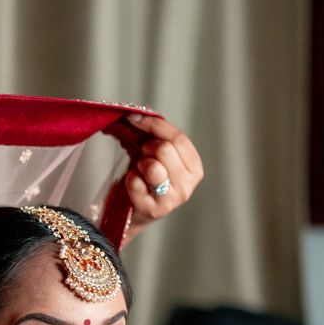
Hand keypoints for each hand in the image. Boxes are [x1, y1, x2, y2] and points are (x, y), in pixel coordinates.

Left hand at [105, 113, 202, 243]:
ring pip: (153, 167)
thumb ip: (151, 134)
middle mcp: (188, 185)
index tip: (134, 119)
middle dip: (147, 148)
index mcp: (194, 167)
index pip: (178, 138)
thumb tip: (137, 113)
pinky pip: (136, 182)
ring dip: (140, 164)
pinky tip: (132, 184)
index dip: (154, 126)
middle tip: (142, 156)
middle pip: (166, 150)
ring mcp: (172, 200)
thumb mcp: (152, 153)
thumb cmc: (144, 179)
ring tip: (140, 171)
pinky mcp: (154, 211)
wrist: (130, 211)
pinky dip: (129, 179)